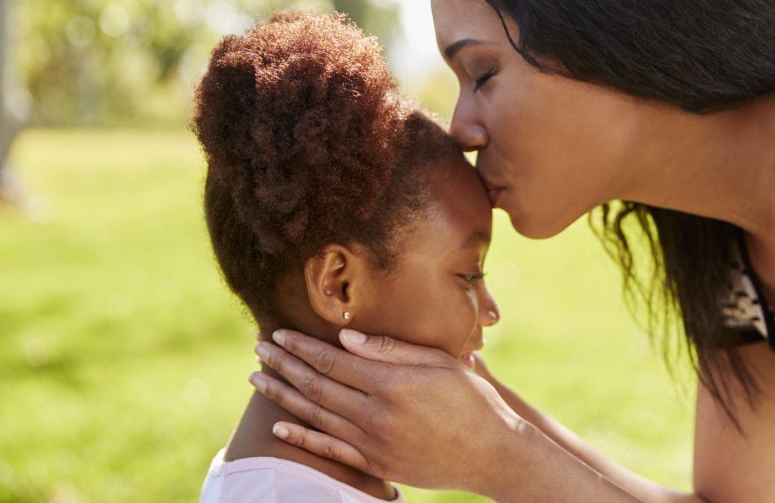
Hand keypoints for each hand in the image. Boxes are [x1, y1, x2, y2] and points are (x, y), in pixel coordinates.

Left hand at [250, 329, 528, 494]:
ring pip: (316, 415)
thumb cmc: (472, 400)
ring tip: (259, 379)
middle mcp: (377, 414)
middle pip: (318, 385)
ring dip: (284, 396)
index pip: (333, 360)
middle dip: (285, 365)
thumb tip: (347, 338)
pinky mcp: (376, 463)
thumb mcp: (440, 362)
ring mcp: (374, 442)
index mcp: (392, 383)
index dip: (302, 346)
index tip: (280, 333)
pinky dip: (302, 436)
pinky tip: (280, 425)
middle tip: (259, 349)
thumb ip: (392, 350)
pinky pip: (329, 449)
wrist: (492, 453)